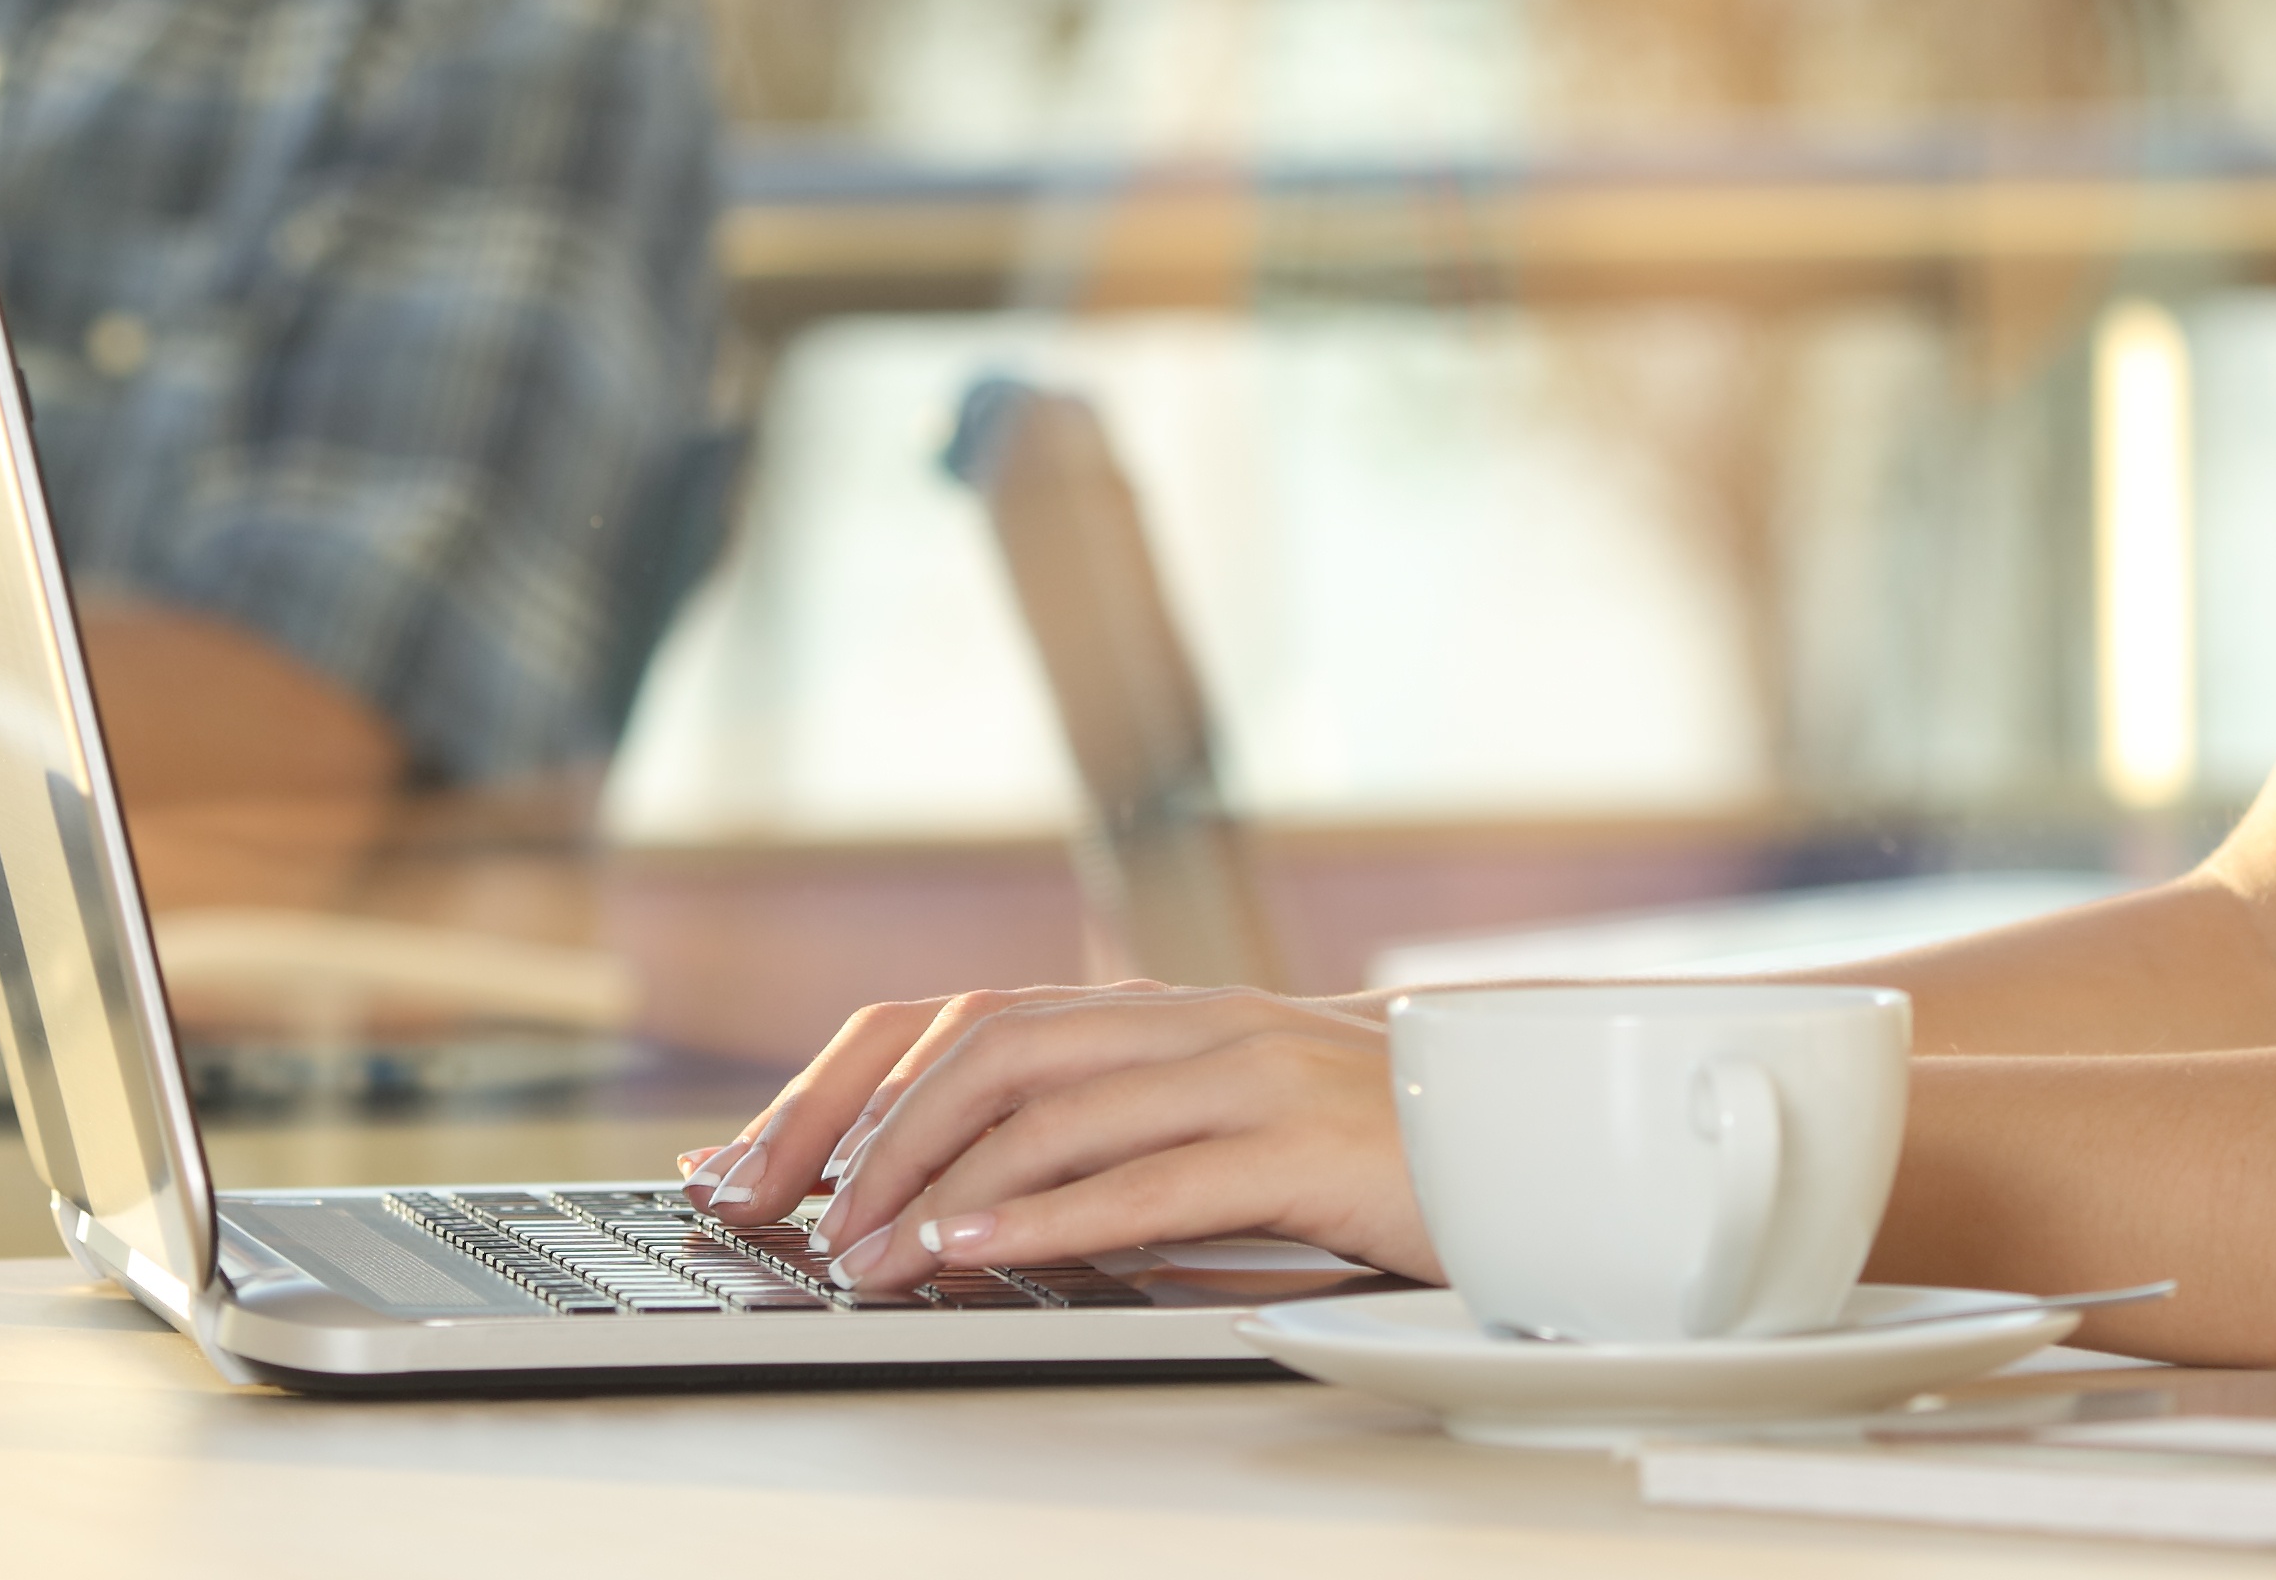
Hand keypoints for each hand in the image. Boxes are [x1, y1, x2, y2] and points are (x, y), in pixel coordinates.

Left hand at [686, 981, 1430, 1294]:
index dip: (837, 1088)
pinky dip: (1044, 1216)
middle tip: (773, 1216)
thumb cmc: (1359, 1144)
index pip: (950, 1021)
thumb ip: (1100, 1137)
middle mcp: (1178, 1021)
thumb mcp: (1207, 1126)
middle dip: (852, 1131)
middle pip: (973, 1045)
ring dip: (930, 1188)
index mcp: (1144, 1015)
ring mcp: (1240, 1072)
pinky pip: (1146, 1176)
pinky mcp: (1295, 1143)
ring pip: (1045, 1106)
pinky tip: (974, 1254)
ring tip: (856, 1259)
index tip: (747, 1167)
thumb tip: (949, 1199)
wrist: (1528, 1126)